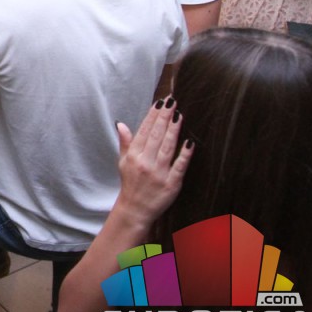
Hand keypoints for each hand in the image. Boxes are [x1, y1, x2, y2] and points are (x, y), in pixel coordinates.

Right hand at [114, 97, 192, 225]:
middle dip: (164, 117)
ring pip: (167, 147)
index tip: (160, 102)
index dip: (152, 116)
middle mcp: (145, 162)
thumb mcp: (123, 162)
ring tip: (179, 114)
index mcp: (134, 155)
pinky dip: (185, 154)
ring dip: (174, 130)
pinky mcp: (172, 183)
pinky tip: (189, 141)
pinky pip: (180, 166)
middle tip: (172, 101)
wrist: (135, 209)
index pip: (144, 131)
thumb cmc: (130, 184)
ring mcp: (159, 173)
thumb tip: (121, 124)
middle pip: (157, 135)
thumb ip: (125, 142)